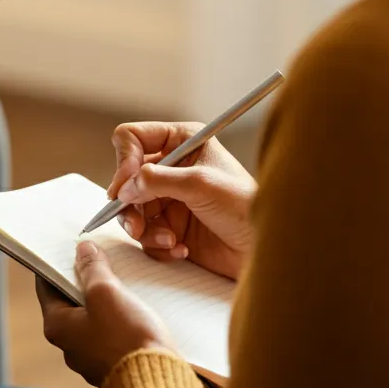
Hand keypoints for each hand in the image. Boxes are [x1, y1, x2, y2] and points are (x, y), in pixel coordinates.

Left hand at [38, 241, 176, 387]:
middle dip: (85, 278)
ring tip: (122, 276)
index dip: (56, 262)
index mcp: (58, 326)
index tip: (67, 246)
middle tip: (99, 256)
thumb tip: (83, 250)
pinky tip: (137, 304)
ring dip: (106, 297)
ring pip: (95, 316)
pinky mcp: (117, 363)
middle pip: (71, 300)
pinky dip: (121, 317)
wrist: (158, 385)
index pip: (46, 285)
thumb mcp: (106, 293)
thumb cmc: (126, 339)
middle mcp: (70, 345)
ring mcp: (93, 357)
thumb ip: (92, 268)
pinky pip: (114, 333)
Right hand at [109, 122, 256, 281]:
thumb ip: (158, 180)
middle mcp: (171, 167)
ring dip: (144, 229)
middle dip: (130, 205)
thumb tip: (125, 187)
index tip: (125, 188)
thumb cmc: (245, 207)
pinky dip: (157, 244)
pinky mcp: (169, 225)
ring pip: (130, 209)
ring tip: (168, 240)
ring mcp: (169, 197)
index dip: (124, 161)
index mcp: (181, 141)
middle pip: (126, 179)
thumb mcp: (201, 185)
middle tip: (137, 226)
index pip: (132, 138)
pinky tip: (181, 248)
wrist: (264, 249)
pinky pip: (144, 233)